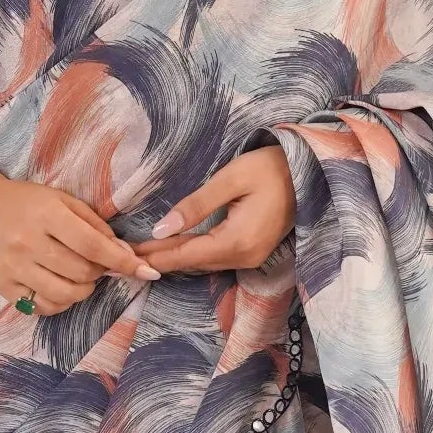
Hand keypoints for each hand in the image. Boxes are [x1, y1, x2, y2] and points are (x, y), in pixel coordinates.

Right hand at [0, 176, 154, 314]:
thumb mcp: (61, 199)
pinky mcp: (3, 287)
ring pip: (65, 295)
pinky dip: (60, 301)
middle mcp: (26, 242)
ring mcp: (13, 267)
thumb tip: (125, 254)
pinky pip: (43, 307)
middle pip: (82, 273)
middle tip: (95, 262)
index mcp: (46, 214)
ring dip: (82, 290)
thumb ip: (94, 225)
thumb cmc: (26, 202)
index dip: (122, 261)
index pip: (93, 245)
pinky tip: (58, 285)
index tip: (145, 270)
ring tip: (78, 275)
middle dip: (99, 272)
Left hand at [130, 144, 296, 275]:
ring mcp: (250, 258)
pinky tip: (173, 248)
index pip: (184, 255)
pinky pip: (213, 258)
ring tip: (141, 253)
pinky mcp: (252, 252)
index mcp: (236, 241)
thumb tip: (161, 228)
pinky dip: (190, 254)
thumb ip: (195, 205)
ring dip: (172, 258)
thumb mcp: (230, 179)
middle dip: (158, 258)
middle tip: (124, 255)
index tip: (125, 255)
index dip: (154, 255)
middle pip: (190, 263)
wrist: (309, 173)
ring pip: (201, 263)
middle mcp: (243, 257)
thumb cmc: (270, 169)